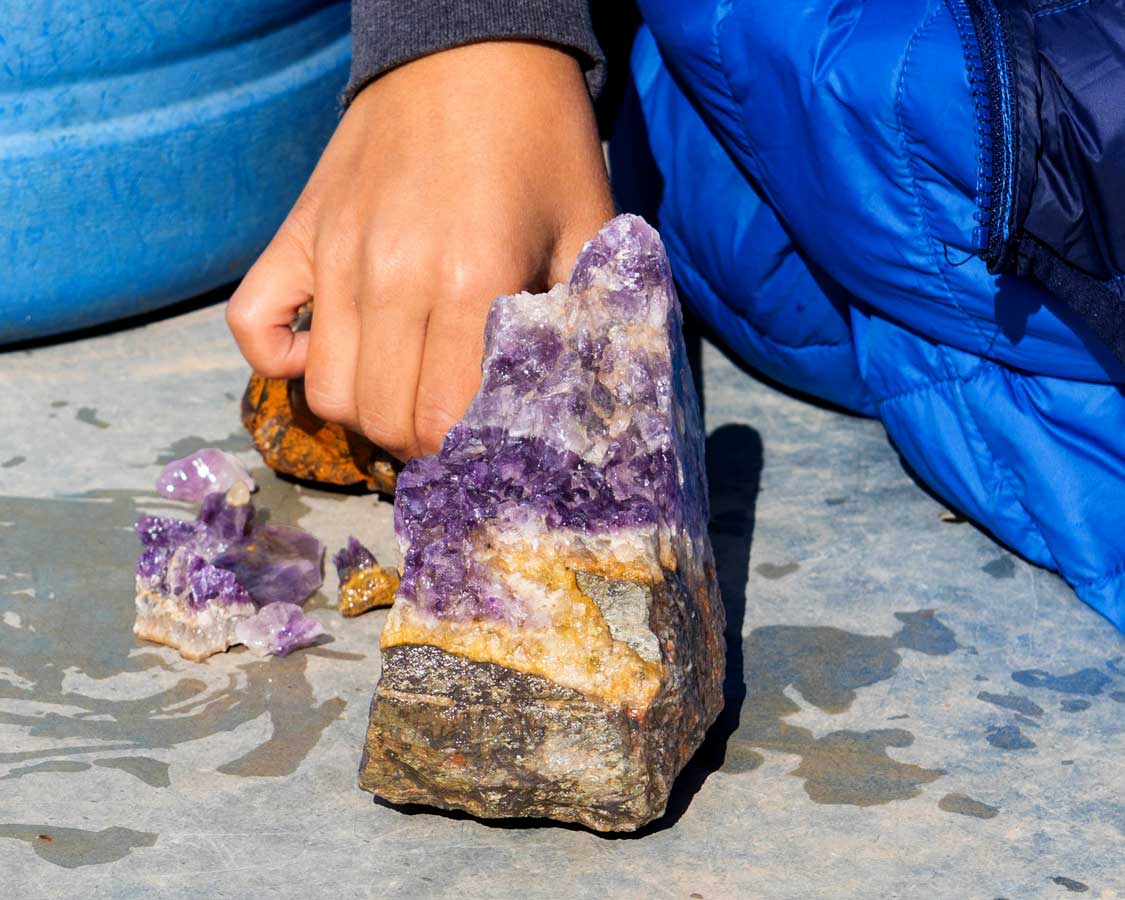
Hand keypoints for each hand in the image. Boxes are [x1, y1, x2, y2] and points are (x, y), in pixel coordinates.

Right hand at [227, 41, 614, 458]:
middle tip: (448, 427)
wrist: (469, 45)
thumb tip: (575, 400)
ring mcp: (335, 255)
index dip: (464, 450)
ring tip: (401, 395)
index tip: (484, 442)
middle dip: (419, 442)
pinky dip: (278, 357)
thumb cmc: (541, 141)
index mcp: (473, 281)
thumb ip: (586, 318)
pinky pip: (251, 322)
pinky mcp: (299, 232)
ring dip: (364, 412)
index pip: (442, 419)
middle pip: (381, 417)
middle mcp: (393, 276)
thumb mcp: (590, 227)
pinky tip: (322, 350)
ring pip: (325, 390)